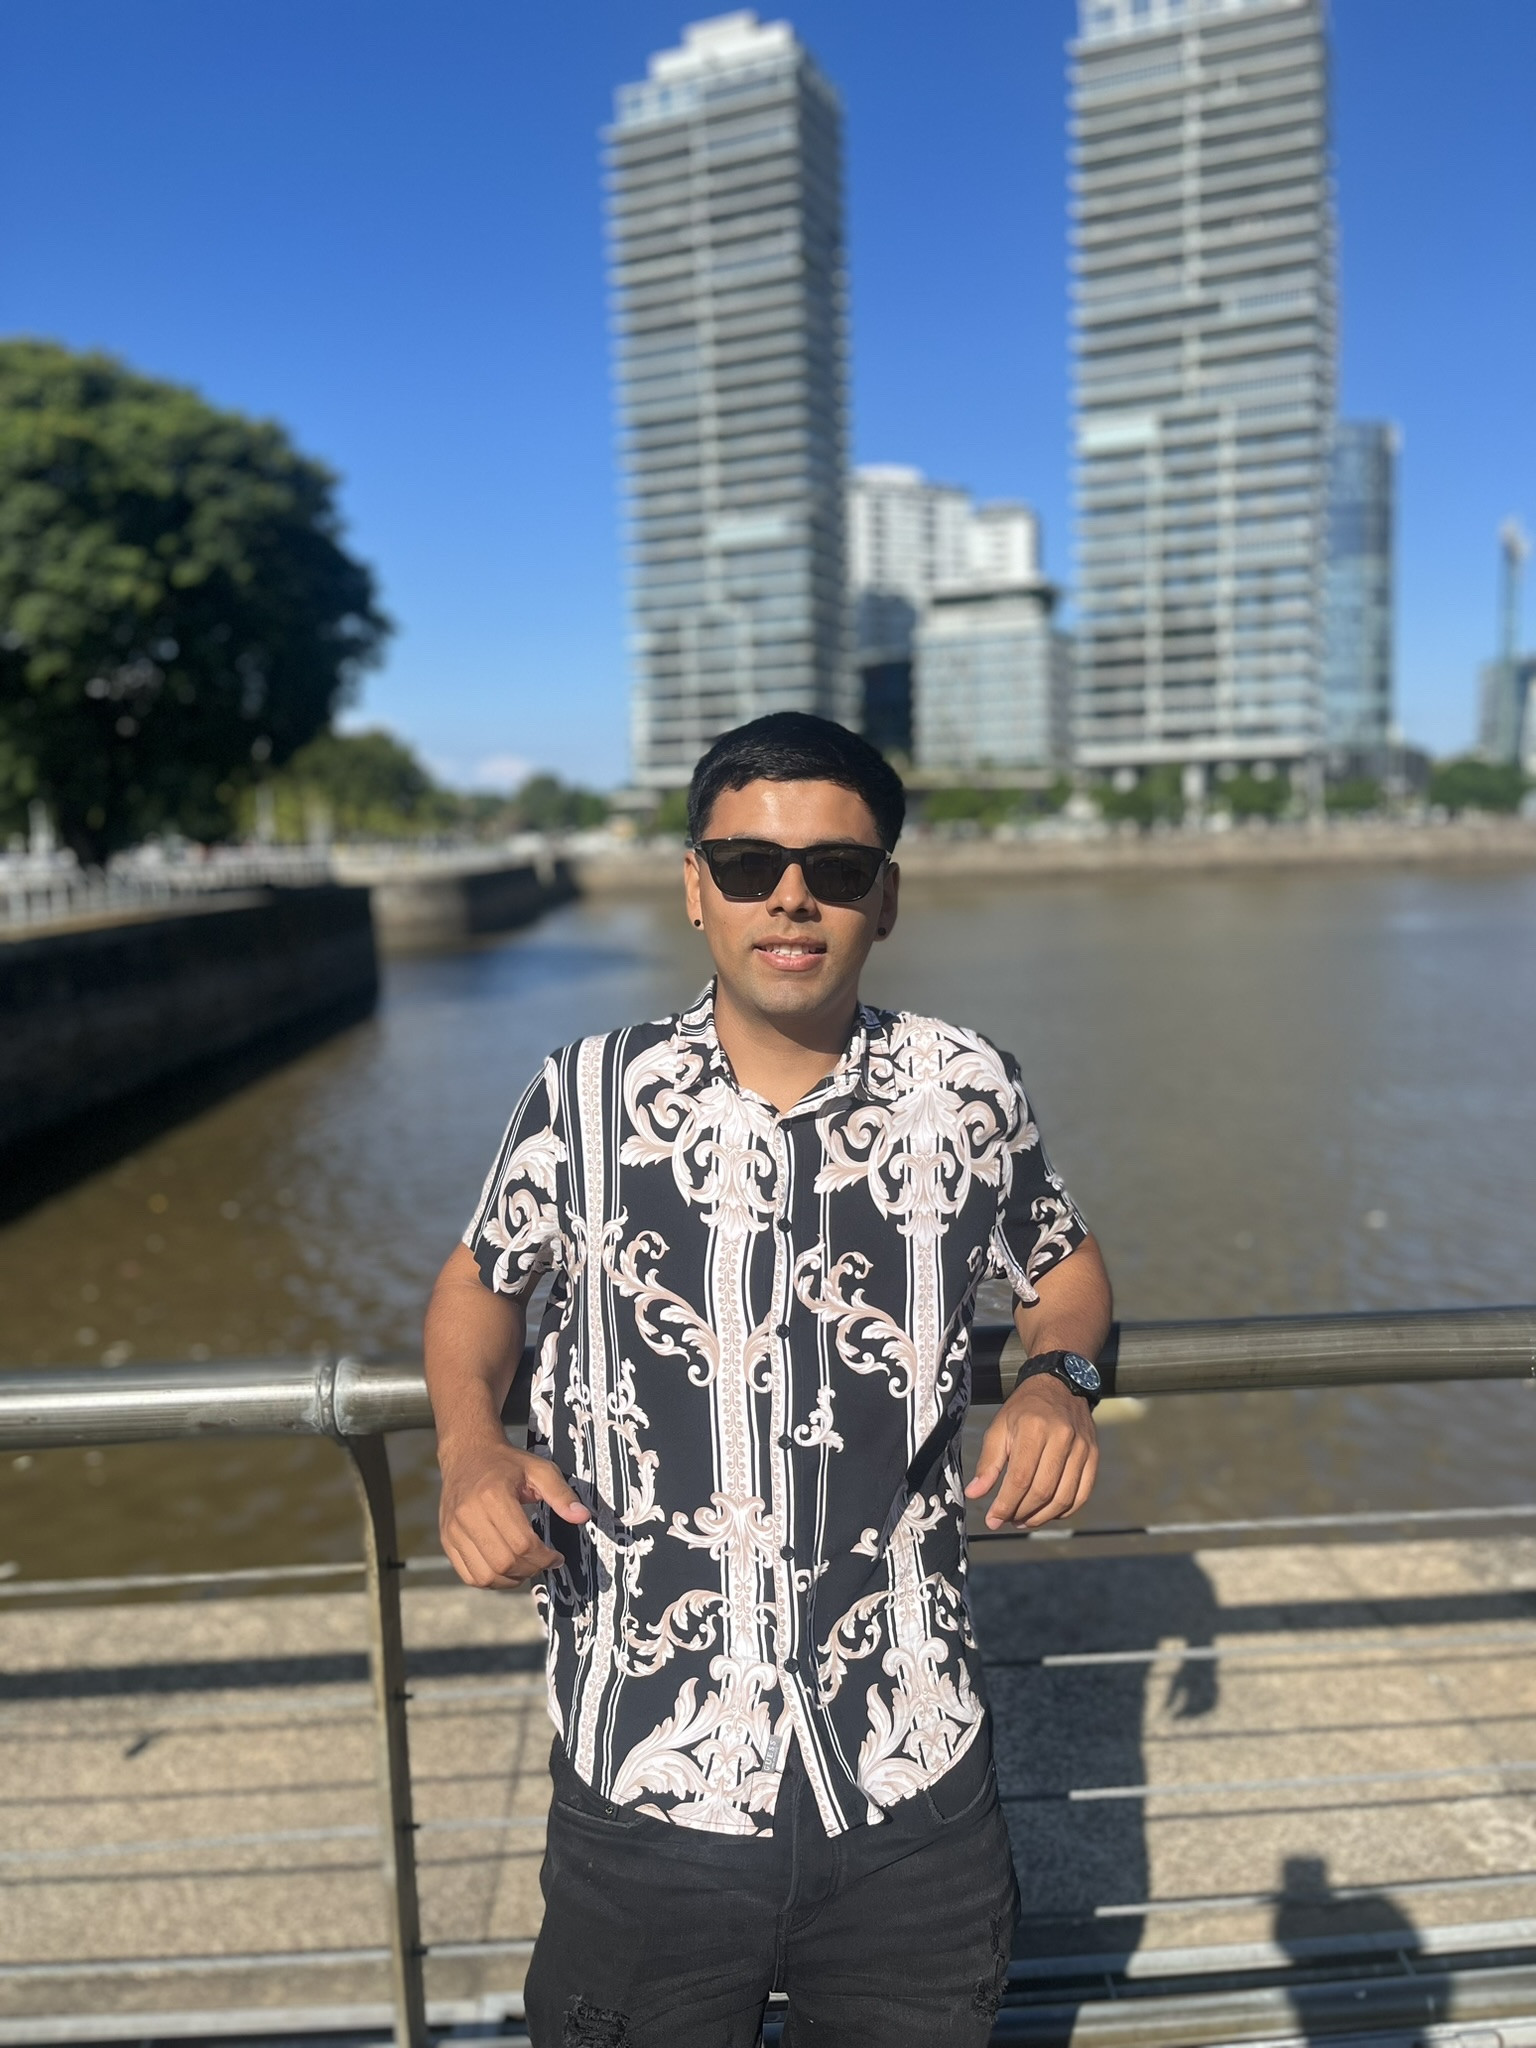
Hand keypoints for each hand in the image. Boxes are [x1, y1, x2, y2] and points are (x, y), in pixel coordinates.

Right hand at [439, 1439, 589, 1588]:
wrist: (467, 1454)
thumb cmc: (506, 1463)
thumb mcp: (539, 1469)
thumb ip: (561, 1494)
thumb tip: (582, 1516)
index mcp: (493, 1496)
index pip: (522, 1544)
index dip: (544, 1557)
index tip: (556, 1556)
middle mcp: (468, 1515)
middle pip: (504, 1563)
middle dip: (531, 1569)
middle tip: (543, 1562)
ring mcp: (453, 1530)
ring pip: (485, 1575)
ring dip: (511, 1580)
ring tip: (525, 1566)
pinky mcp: (447, 1539)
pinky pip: (468, 1575)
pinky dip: (490, 1580)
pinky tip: (505, 1568)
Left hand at [964, 1375, 1097, 1531]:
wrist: (1058, 1385)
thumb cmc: (1024, 1409)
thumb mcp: (999, 1428)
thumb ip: (988, 1463)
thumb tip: (974, 1494)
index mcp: (1034, 1428)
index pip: (1020, 1478)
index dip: (1005, 1504)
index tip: (993, 1520)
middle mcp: (1062, 1437)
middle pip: (1042, 1490)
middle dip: (1021, 1513)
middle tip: (1007, 1520)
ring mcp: (1082, 1447)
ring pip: (1063, 1497)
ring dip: (1042, 1517)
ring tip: (1023, 1520)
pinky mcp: (1093, 1455)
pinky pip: (1082, 1494)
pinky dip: (1064, 1511)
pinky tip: (1047, 1513)